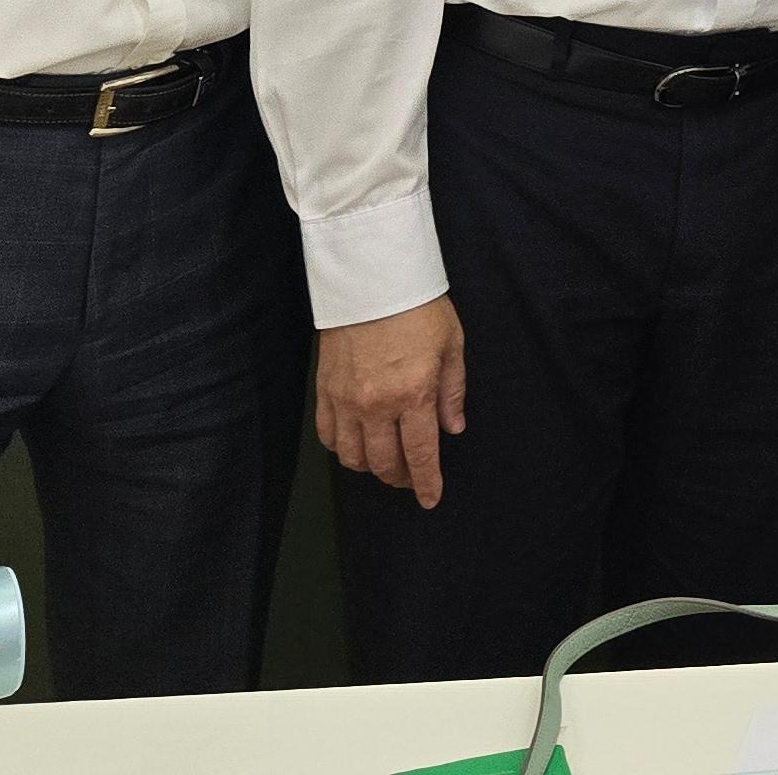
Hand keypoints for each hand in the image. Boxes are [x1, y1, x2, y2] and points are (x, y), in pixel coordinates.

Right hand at [317, 297, 468, 506]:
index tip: (430, 499)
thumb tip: (453, 428)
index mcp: (414, 394)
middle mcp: (376, 405)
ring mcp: (345, 400)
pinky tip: (357, 445)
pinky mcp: (324, 391)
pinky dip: (342, 449)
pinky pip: (328, 436)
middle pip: (384, 463)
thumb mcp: (452, 345)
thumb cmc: (419, 308)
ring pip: (352, 456)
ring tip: (386, 463)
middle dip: (400, 479)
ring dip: (371, 467)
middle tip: (411, 480)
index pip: (420, 454)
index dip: (426, 482)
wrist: (371, 279)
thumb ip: (453, 392)